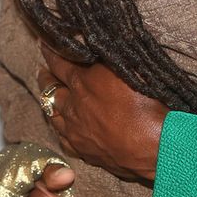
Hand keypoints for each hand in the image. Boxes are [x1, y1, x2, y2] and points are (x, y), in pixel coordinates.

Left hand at [39, 45, 168, 181]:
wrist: (153, 145)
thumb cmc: (144, 102)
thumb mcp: (126, 67)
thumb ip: (106, 58)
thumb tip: (96, 45)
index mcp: (81, 82)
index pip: (59, 63)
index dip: (50, 52)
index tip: (44, 44)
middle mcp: (73, 107)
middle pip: (50, 90)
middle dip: (46, 78)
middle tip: (43, 71)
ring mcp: (76, 132)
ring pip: (53, 116)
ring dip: (51, 104)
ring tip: (50, 97)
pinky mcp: (85, 152)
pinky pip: (64, 140)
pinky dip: (61, 130)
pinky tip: (63, 128)